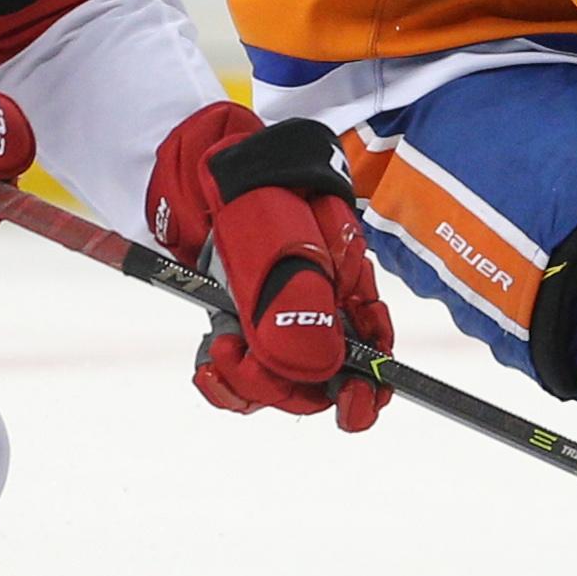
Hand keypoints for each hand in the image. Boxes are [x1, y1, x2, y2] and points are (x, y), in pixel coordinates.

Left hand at [147, 102, 391, 430]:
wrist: (205, 167)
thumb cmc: (258, 188)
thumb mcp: (286, 237)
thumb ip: (302, 298)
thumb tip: (314, 364)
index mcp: (346, 288)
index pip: (371, 351)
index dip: (368, 389)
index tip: (354, 408)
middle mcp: (317, 310)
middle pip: (322, 379)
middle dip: (291, 388)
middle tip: (251, 366)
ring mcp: (277, 319)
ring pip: (279, 383)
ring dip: (249, 382)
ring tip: (220, 348)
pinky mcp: (240, 325)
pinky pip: (241, 376)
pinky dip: (223, 379)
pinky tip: (210, 361)